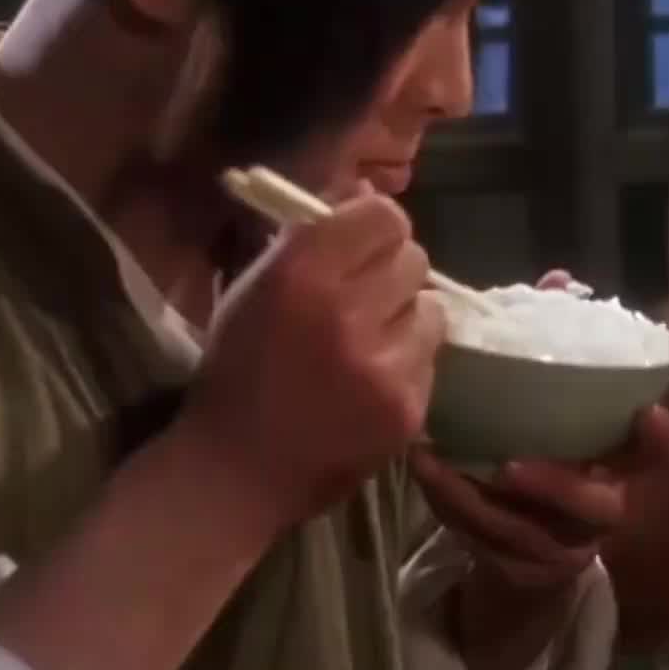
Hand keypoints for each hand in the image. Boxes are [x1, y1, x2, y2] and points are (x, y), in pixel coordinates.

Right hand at [176, 182, 442, 536]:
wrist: (237, 472)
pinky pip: (430, 358)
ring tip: (366, 343)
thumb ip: (309, 239)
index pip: (384, 216)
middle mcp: (348, 312)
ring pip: (430, 308)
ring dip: (404, 318)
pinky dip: (406, 363)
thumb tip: (368, 197)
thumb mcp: (255, 288)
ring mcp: (385, 364)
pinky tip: (369, 383)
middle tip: (363, 297)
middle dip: (390, 271)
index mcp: (301, 273)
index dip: (375, 226)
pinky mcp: (408, 408)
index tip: (362, 244)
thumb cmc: (239, 371)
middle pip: (413, 257)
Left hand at [412, 268, 668, 587]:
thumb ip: (555, 346)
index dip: (656, 440)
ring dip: (476, 501)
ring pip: (526, 534)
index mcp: (615, 465)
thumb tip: (559, 279)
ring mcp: (558, 547)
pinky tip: (423, 474)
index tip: (647, 413)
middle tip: (509, 465)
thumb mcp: (550, 402)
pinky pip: (482, 545)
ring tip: (433, 461)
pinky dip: (450, 509)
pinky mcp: (516, 568)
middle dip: (556, 487)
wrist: (519, 543)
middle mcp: (598, 509)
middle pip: (598, 508)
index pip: (654, 456)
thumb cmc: (541, 449)